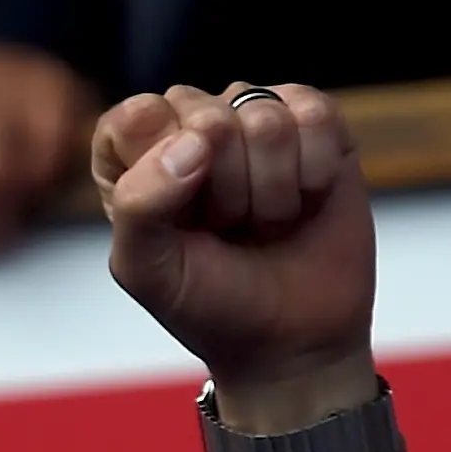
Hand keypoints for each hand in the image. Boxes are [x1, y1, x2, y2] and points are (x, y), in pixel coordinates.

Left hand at [95, 82, 378, 431]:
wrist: (290, 336)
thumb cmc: (208, 300)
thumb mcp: (146, 269)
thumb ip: (138, 203)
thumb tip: (194, 141)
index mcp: (134, 154)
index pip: (137, 116)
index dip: (163, 168)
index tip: (180, 218)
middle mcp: (193, 125)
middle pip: (207, 117)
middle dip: (224, 191)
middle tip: (229, 227)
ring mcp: (255, 119)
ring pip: (265, 117)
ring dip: (271, 188)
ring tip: (265, 220)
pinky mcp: (315, 122)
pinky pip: (316, 115)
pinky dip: (314, 171)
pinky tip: (305, 199)